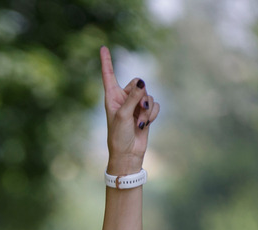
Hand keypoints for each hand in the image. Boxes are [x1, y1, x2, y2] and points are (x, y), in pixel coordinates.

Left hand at [100, 46, 158, 175]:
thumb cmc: (119, 136)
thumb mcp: (123, 115)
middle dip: (141, 93)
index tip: (103, 48)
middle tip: (138, 107)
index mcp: (111, 97)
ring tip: (140, 122)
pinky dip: (152, 114)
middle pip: (137, 82)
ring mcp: (135, 105)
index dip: (107, 62)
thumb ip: (133, 97)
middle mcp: (123, 99)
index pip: (108, 75)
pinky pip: (155, 104)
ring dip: (147, 108)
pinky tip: (146, 124)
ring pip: (148, 95)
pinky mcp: (145, 113)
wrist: (128, 154)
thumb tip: (143, 82)